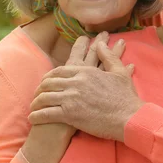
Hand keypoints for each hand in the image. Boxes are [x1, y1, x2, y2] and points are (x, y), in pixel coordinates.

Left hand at [21, 34, 121, 162]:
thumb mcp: (119, 72)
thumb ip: (108, 56)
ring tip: (33, 108)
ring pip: (45, 97)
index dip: (49, 76)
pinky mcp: (70, 114)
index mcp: (85, 72)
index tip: (45, 81)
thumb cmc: (126, 98)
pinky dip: (37, 116)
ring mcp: (71, 98)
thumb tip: (101, 43)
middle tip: (37, 95)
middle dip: (40, 89)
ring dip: (36, 103)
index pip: (60, 70)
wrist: (129, 118)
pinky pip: (47, 114)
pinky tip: (33, 118)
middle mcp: (75, 83)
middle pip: (49, 82)